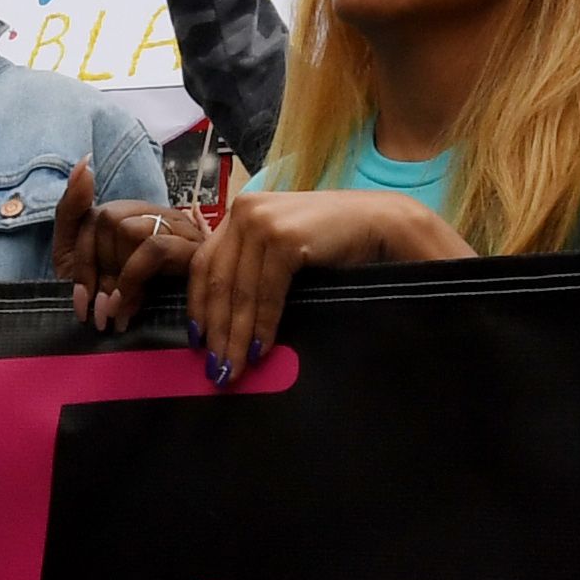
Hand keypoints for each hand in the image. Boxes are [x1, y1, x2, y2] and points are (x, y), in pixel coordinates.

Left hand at [54, 162, 205, 333]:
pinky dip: (132, 279)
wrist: (154, 343)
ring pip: (130, 230)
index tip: (80, 303)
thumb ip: (72, 211)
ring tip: (116, 315)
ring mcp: (179, 228)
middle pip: (109, 221)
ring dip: (116, 278)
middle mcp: (156, 213)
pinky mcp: (194, 250)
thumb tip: (84, 164)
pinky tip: (128, 309)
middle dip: (97, 273)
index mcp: (130, 213)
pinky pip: (153, 248)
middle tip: (99, 314)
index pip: (94, 217)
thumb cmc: (119, 301)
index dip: (81, 262)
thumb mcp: (79, 258)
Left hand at [180, 187, 464, 376]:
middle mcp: (245, 211)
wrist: (381, 223)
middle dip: (217, 330)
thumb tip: (228, 320)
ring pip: (239, 292)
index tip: (198, 341)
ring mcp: (263, 222)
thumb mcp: (284, 248)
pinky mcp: (284, 238)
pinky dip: (262, 326)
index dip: (197, 306)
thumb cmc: (336, 241)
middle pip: (217, 281)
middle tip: (216, 368)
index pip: (204, 263)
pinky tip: (261, 350)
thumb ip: (254, 267)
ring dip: (236, 336)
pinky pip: (265, 294)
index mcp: (241, 211)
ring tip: (234, 369)